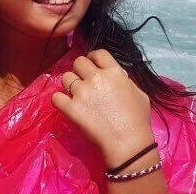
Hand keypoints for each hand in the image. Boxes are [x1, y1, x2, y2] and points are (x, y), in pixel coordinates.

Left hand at [51, 49, 154, 163]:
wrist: (128, 143)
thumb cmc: (138, 120)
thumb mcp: (139, 94)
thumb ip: (126, 81)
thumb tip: (118, 77)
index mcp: (114, 72)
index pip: (98, 53)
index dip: (93, 58)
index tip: (92, 66)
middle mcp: (96, 78)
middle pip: (78, 62)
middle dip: (80, 70)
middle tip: (83, 81)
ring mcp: (81, 92)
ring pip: (66, 77)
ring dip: (69, 84)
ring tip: (75, 95)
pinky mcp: (71, 108)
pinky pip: (56, 97)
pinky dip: (59, 100)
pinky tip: (65, 105)